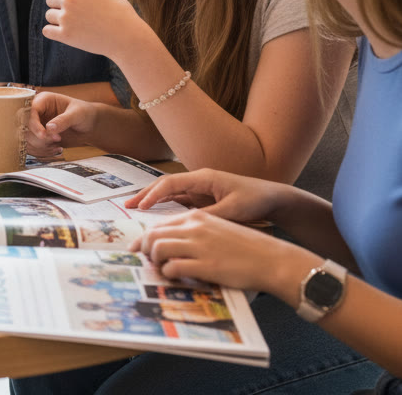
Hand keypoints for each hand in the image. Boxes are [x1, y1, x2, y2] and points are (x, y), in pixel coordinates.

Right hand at [18, 91, 94, 158]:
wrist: (90, 125)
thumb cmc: (84, 113)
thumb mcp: (77, 114)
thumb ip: (63, 120)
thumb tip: (49, 128)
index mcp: (43, 100)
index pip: (29, 111)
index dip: (33, 124)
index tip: (44, 135)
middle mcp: (36, 113)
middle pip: (25, 127)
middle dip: (39, 137)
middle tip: (57, 139)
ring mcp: (36, 125)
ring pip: (27, 139)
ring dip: (42, 146)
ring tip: (59, 145)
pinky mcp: (39, 137)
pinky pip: (33, 148)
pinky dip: (44, 152)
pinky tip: (58, 149)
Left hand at [36, 0, 149, 58]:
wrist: (126, 37)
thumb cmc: (120, 12)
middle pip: (50, 0)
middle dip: (59, 5)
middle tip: (76, 13)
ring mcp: (66, 17)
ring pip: (49, 15)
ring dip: (57, 19)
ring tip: (77, 24)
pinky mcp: (65, 35)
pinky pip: (47, 30)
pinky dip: (52, 32)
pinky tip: (65, 33)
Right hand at [125, 168, 293, 222]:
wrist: (274, 198)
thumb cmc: (256, 200)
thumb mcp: (233, 210)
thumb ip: (208, 216)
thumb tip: (185, 224)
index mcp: (203, 178)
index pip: (171, 183)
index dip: (153, 194)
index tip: (140, 207)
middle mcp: (199, 180)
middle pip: (165, 185)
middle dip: (146, 194)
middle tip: (127, 205)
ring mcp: (200, 189)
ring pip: (170, 192)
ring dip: (153, 200)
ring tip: (135, 209)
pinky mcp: (204, 198)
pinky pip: (179, 200)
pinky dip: (165, 206)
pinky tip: (156, 215)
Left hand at [131, 208, 315, 299]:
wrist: (273, 259)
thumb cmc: (247, 248)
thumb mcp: (219, 230)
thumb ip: (195, 232)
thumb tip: (171, 243)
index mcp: (198, 217)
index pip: (161, 224)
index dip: (146, 238)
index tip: (140, 248)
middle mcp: (195, 228)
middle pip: (153, 234)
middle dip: (144, 249)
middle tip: (145, 261)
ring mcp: (199, 246)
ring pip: (157, 248)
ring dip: (153, 261)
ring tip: (160, 270)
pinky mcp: (205, 265)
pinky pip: (172, 267)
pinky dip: (167, 274)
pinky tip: (175, 278)